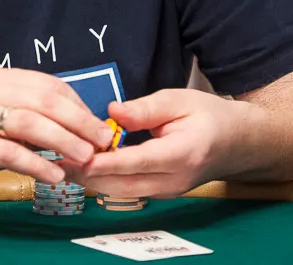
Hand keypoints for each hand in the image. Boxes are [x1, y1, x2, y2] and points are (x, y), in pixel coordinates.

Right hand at [0, 68, 114, 193]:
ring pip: (32, 123)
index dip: (80, 105)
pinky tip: (54, 176)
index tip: (98, 126)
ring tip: (86, 158)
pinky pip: (11, 152)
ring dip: (64, 141)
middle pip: (47, 101)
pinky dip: (37, 164)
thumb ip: (30, 117)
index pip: (51, 85)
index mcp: (3, 79)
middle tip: (102, 142)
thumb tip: (78, 128)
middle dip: (80, 122)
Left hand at [73, 89, 253, 198]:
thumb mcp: (179, 100)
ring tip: (61, 164)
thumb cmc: (209, 116)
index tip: (78, 155)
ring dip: (92, 180)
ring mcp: (168, 191)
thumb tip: (112, 112)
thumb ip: (145, 109)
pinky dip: (105, 181)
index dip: (105, 161)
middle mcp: (174, 180)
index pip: (136, 162)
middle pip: (123, 184)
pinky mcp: (160, 193)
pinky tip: (84, 167)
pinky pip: (128, 190)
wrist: (237, 142)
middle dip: (88, 174)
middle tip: (56, 160)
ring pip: (122, 192)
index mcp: (181, 153)